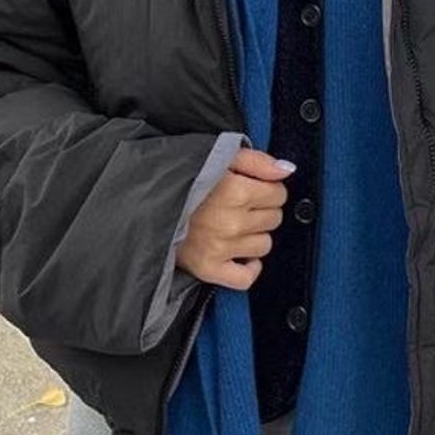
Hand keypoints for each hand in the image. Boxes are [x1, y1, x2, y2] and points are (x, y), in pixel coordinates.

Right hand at [177, 148, 294, 290]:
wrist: (147, 204)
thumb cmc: (184, 178)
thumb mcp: (220, 157)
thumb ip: (257, 161)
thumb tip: (287, 170)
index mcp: (235, 191)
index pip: (278, 193)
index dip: (267, 189)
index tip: (250, 188)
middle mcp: (231, 222)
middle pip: (274, 219)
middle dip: (261, 210)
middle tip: (238, 206)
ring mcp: (221, 248)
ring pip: (264, 245)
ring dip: (254, 236)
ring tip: (232, 226)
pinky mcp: (209, 269)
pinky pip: (246, 278)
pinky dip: (248, 268)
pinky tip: (241, 255)